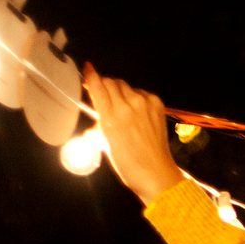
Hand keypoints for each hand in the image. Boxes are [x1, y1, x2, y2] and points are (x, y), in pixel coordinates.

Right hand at [82, 64, 182, 204]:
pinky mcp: (157, 104)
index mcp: (111, 118)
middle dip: (105, 85)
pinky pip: (141, 93)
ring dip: (120, 92)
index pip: (98, 86)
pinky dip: (136, 97)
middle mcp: (128, 106)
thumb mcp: (106, 145)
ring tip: (121, 106)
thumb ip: (99, 127)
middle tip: (104, 95)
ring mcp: (144, 104)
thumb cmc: (127, 165)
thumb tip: (96, 119)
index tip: (87, 69)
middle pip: (111, 82)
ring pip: (126, 86)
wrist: (156, 174)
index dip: (91, 75)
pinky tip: (136, 111)